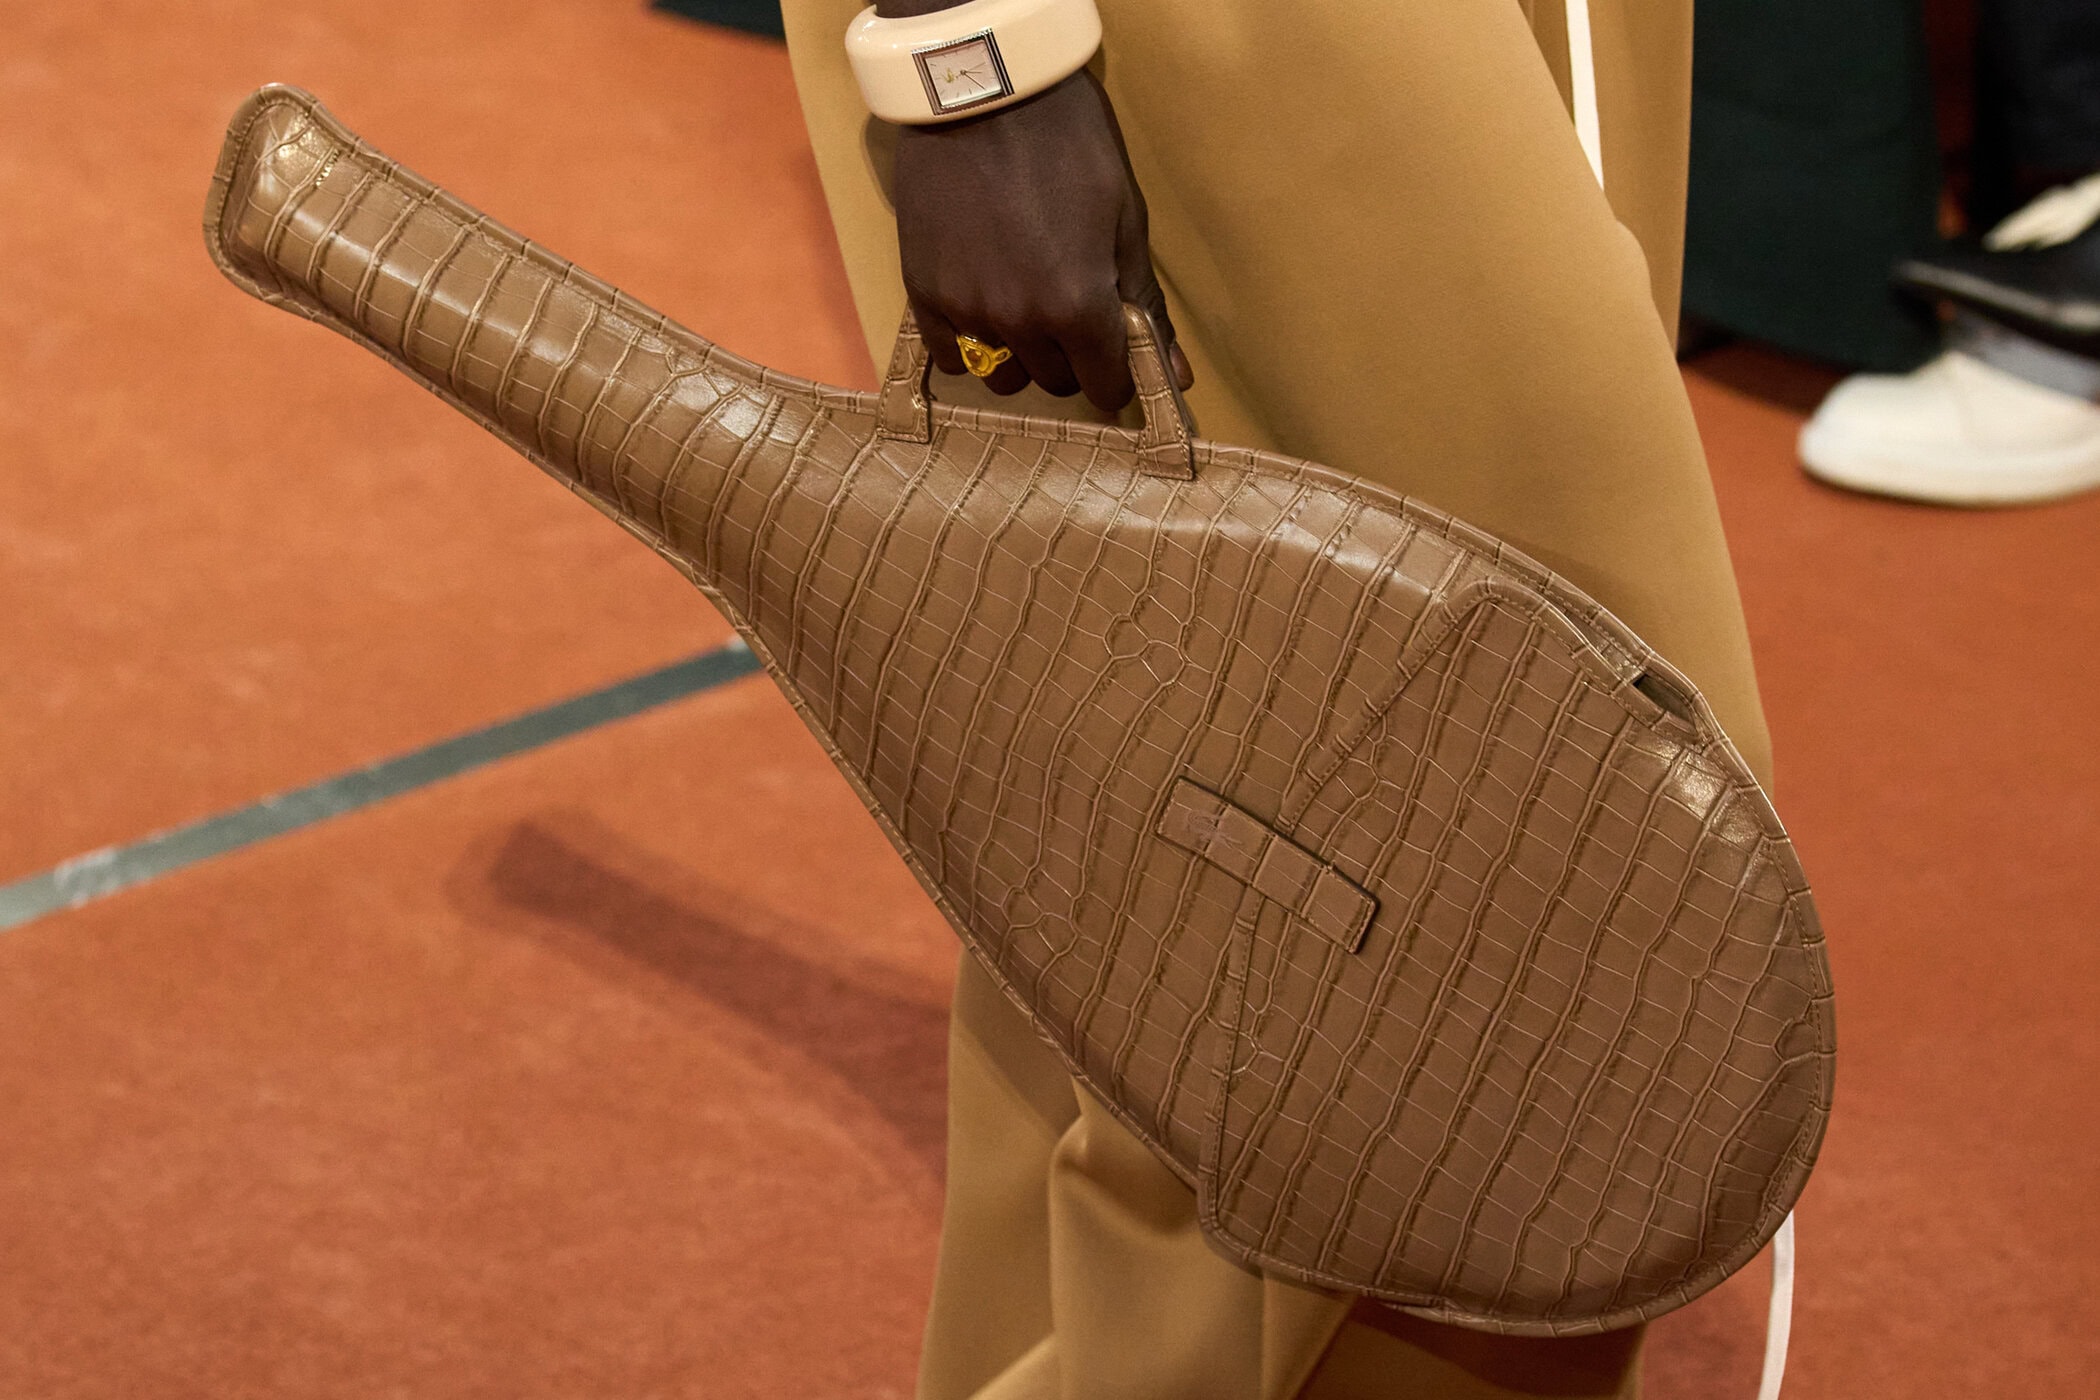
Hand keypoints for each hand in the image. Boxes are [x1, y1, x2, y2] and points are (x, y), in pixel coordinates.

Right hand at [891, 68, 1193, 411]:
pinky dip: (971, 343)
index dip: (1117, 373)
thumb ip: (1145, 304)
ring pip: (1003, 375)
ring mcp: (967, 309)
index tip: (1113, 352)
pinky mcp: (924, 292)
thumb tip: (1174, 374)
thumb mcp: (1125, 219)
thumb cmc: (1068, 143)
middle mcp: (1021, 321)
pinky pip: (952, 355)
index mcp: (1079, 305)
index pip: (1105, 386)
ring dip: (1020, 355)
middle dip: (1071, 357)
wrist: (984, 89)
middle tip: (1069, 306)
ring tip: (1023, 304)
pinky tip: (983, 303)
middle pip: (1055, 381)